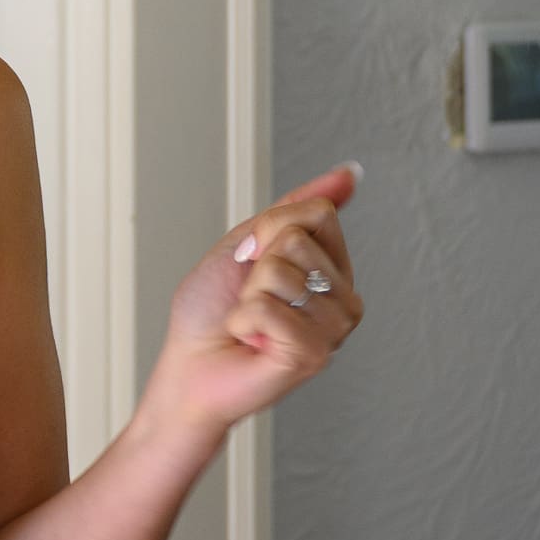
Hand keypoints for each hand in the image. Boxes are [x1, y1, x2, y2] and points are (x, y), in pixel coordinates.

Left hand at [142, 166, 363, 445]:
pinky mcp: (313, 355)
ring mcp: (333, 330)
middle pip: (298, 240)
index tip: (250, 260)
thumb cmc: (213, 310)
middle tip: (249, 298)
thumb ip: (297, 208)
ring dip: (248, 296)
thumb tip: (350, 173)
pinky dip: (243, 321)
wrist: (188, 366)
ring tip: (252, 323)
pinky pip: (269, 308)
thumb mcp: (248, 242)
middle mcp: (342, 299)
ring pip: (283, 272)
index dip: (269, 229)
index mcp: (332, 270)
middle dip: (256, 265)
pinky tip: (252, 343)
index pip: (319, 213)